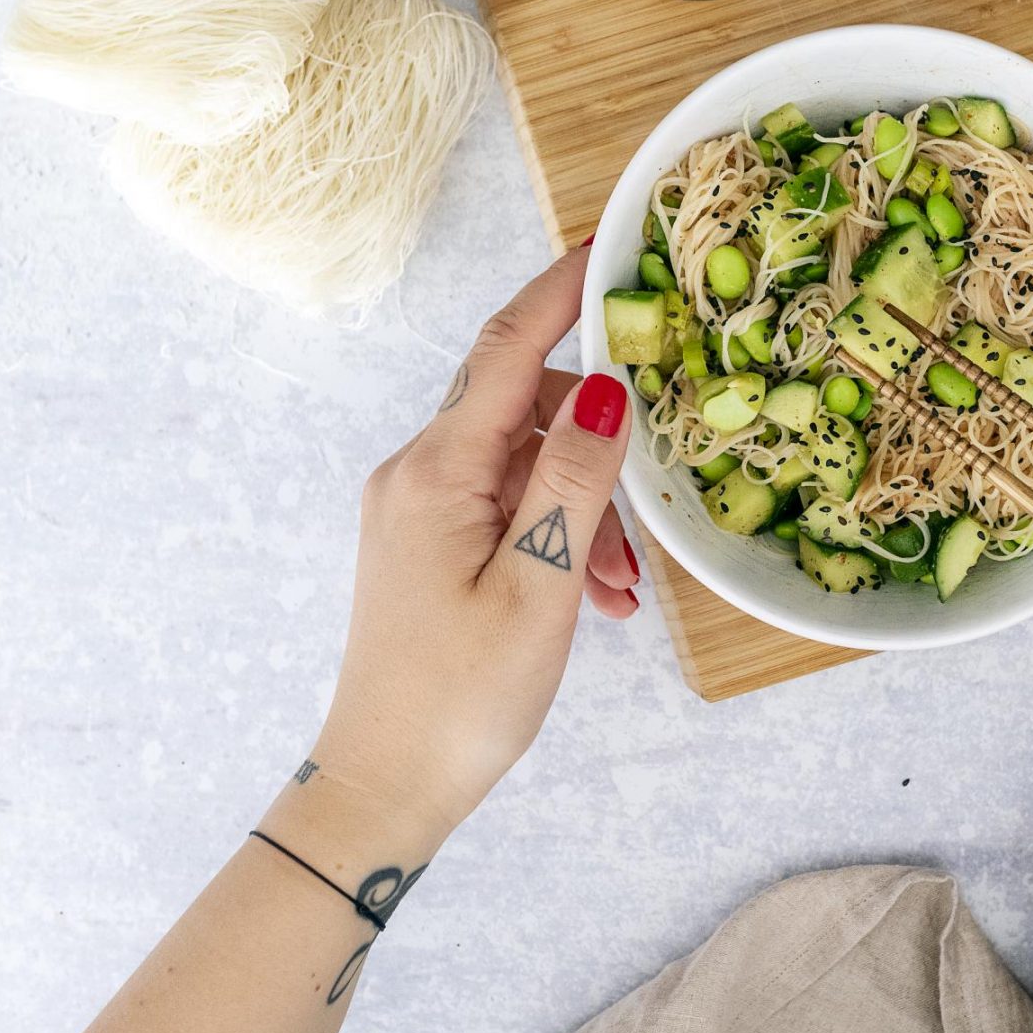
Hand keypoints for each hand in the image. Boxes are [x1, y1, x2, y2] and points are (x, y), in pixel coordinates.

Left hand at [282, 248, 638, 854]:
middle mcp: (418, 472)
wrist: (381, 788)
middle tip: (651, 506)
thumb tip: (605, 388)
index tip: (608, 243)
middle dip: (598, 444)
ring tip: (623, 588)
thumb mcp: (539, 586)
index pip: (506, 348)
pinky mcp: (429, 541)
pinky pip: (509, 506)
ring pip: (527, 464)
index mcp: (436, 471)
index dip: (560, 291)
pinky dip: (560, 534)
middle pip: (525, 406)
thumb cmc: (460, 699)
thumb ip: (575, 480)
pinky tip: (597, 597)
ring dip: (587, 508)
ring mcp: (420, 507)